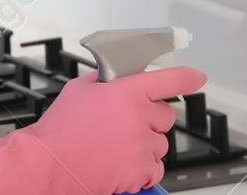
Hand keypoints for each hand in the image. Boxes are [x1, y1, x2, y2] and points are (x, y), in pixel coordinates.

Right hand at [0, 65, 207, 194]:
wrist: (48, 164)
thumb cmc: (59, 129)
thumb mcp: (80, 90)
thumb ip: (107, 81)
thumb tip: (121, 79)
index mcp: (126, 91)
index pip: (169, 79)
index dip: (188, 77)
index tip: (198, 77)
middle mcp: (138, 117)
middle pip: (166, 116)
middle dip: (150, 119)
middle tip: (127, 124)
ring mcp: (141, 145)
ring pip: (161, 144)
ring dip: (145, 145)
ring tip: (116, 147)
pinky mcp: (139, 170)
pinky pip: (155, 169)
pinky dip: (143, 169)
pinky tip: (121, 163)